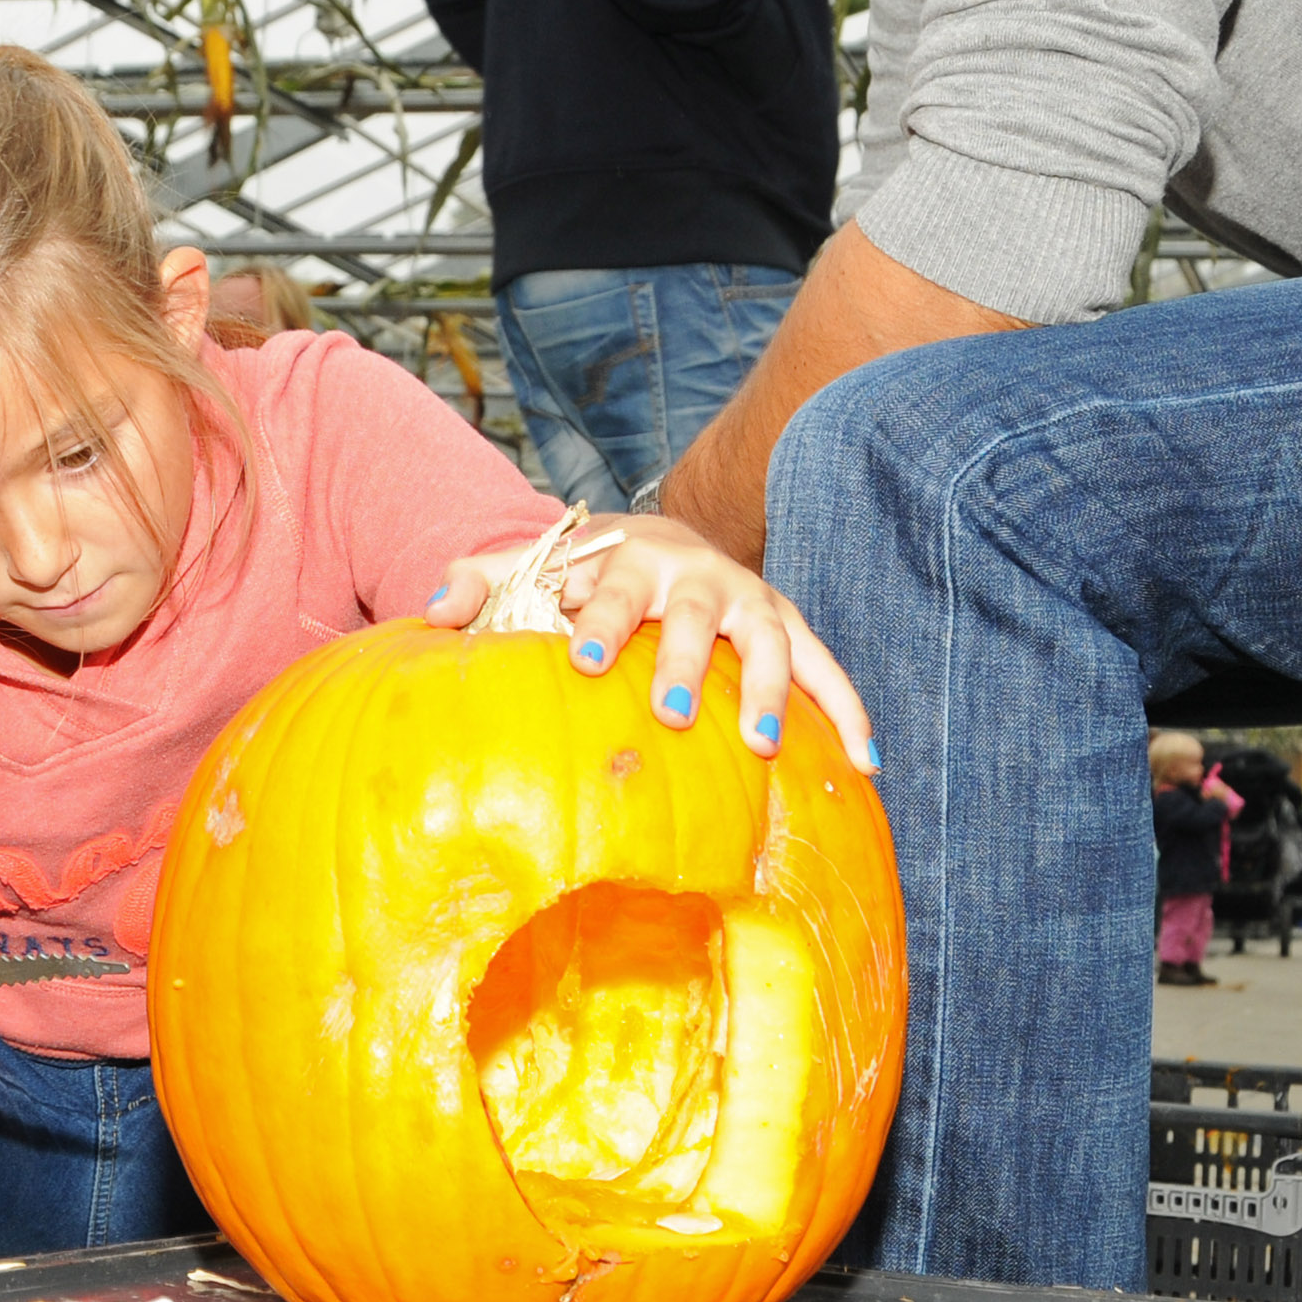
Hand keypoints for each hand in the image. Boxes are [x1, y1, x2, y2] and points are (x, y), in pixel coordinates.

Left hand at [425, 514, 876, 772]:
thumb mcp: (527, 567)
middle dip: (686, 663)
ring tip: (765, 745)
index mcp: (628, 559)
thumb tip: (433, 612)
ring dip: (772, 690)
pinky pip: (827, 668)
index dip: (601, 620)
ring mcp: (750, 599)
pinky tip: (868, 762)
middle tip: (673, 713)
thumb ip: (478, 582)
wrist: (659, 538)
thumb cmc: (582, 571)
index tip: (584, 657)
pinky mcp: (787, 625)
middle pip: (695, 618)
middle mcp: (697, 575)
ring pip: (769, 640)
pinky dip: (851, 710)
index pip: (612, 591)